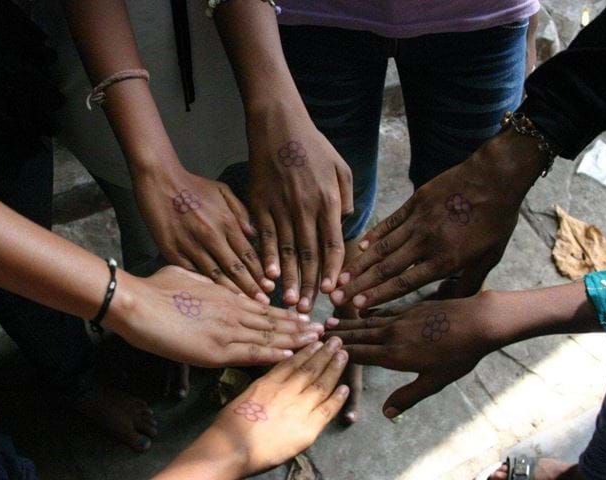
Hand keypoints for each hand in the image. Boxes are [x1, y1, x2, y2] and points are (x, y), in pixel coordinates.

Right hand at [105, 266, 323, 366]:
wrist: (137, 302)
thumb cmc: (155, 287)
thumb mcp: (187, 274)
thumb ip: (206, 282)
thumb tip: (211, 282)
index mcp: (226, 295)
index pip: (264, 306)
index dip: (285, 313)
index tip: (303, 315)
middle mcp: (233, 311)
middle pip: (273, 321)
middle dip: (299, 327)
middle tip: (322, 330)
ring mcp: (227, 330)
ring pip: (269, 336)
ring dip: (294, 340)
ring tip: (316, 343)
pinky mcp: (217, 349)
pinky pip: (252, 352)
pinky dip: (273, 354)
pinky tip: (292, 356)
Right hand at [135, 168, 274, 302]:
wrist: (160, 181)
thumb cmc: (193, 185)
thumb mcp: (222, 191)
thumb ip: (241, 212)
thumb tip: (254, 234)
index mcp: (226, 222)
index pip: (248, 253)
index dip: (260, 272)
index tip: (270, 286)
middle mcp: (212, 236)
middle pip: (235, 268)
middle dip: (251, 287)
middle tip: (263, 303)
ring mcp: (191, 245)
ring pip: (215, 275)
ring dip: (230, 292)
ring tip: (243, 306)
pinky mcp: (172, 251)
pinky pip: (191, 273)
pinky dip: (203, 287)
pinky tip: (212, 299)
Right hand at [156, 338, 349, 478]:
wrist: (231, 448)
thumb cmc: (228, 427)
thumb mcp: (243, 398)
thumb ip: (261, 390)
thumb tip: (270, 385)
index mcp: (267, 383)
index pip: (291, 362)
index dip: (306, 351)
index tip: (316, 341)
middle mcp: (285, 391)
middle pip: (309, 368)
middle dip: (324, 353)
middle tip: (337, 340)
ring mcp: (298, 408)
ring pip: (321, 384)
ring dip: (334, 368)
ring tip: (344, 355)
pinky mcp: (307, 427)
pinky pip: (326, 409)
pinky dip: (337, 398)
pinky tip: (345, 387)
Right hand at [247, 106, 352, 312]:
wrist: (278, 125)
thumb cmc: (312, 145)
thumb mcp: (340, 166)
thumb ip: (346, 196)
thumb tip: (345, 222)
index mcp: (328, 201)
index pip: (333, 244)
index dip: (333, 270)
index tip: (333, 291)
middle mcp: (306, 209)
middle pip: (310, 255)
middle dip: (310, 285)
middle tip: (308, 311)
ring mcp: (281, 207)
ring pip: (287, 250)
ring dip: (289, 279)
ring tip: (289, 303)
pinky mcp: (260, 204)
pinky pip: (265, 236)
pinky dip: (267, 258)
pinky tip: (269, 277)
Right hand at [326, 293, 502, 417]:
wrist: (478, 321)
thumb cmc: (459, 355)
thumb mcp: (435, 381)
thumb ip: (408, 396)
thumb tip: (386, 414)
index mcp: (395, 354)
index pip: (359, 354)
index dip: (339, 354)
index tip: (318, 351)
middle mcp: (392, 334)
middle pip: (358, 335)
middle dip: (336, 336)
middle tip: (315, 334)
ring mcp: (401, 318)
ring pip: (367, 322)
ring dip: (348, 323)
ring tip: (329, 322)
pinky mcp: (410, 308)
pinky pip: (382, 310)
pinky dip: (367, 312)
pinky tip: (361, 311)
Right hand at [331, 131, 545, 309]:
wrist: (495, 177)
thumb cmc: (496, 220)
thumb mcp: (490, 257)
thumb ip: (469, 282)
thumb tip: (453, 304)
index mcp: (444, 260)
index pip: (404, 283)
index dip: (379, 295)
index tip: (358, 306)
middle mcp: (425, 243)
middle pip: (385, 268)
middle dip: (358, 285)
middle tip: (335, 296)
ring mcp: (417, 222)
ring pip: (382, 247)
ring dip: (359, 264)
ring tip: (340, 277)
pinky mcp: (414, 204)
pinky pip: (388, 223)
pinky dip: (372, 236)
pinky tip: (358, 247)